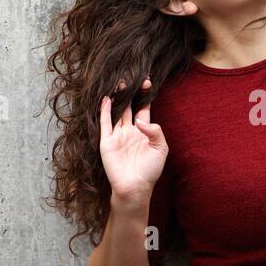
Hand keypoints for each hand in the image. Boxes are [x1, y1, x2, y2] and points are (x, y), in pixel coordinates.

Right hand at [99, 77, 167, 205]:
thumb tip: (141, 121)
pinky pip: (105, 123)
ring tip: (119, 83)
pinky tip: (106, 99)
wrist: (135, 188)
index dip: (145, 96)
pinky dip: (104, 111)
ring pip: (116, 112)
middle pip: (129, 107)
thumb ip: (156, 132)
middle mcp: (130, 130)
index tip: (147, 82)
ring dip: (117, 98)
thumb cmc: (150, 171)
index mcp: (144, 131)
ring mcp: (117, 135)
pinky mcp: (107, 141)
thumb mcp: (161, 149)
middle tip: (131, 77)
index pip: (143, 108)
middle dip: (130, 93)